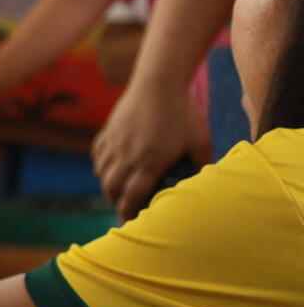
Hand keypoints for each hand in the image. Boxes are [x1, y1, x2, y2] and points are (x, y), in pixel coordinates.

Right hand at [93, 79, 190, 220]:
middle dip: (117, 203)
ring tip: (119, 192)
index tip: (132, 224)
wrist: (159, 82)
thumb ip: (202, 166)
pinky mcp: (108, 131)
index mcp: (150, 162)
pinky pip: (98, 156)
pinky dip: (102, 167)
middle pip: (112, 189)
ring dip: (109, 186)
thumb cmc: (184, 113)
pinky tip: (112, 168)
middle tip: (126, 210)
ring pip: (102, 174)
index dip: (130, 213)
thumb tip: (207, 184)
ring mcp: (115, 143)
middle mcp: (127, 155)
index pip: (132, 197)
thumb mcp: (200, 142)